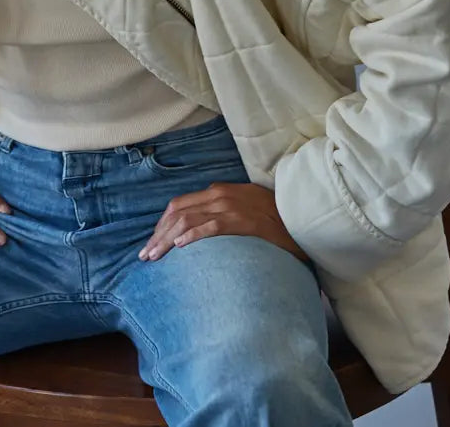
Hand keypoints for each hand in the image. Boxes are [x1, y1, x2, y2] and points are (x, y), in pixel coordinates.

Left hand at [138, 182, 309, 263]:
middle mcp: (220, 196)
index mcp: (219, 192)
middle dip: (158, 234)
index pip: (180, 205)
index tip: (152, 243)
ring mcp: (231, 207)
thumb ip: (224, 213)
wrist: (303, 215)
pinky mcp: (243, 221)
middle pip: (178, 212)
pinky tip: (180, 248)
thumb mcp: (245, 207)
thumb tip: (201, 230)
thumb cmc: (275, 217)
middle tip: (145, 255)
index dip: (162, 224)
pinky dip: (193, 236)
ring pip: (188, 220)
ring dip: (167, 239)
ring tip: (154, 257)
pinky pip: (211, 227)